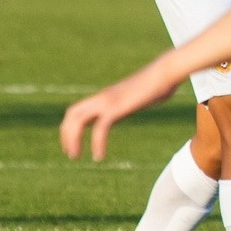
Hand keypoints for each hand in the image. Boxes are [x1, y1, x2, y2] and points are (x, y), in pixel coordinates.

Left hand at [61, 62, 180, 162]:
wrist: (164, 73)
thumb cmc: (159, 84)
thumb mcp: (140, 97)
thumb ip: (134, 102)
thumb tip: (139, 105)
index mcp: (105, 96)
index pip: (77, 110)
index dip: (69, 127)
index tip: (71, 143)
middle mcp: (102, 98)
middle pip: (72, 114)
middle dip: (66, 134)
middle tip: (70, 154)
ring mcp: (107, 101)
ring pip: (78, 120)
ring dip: (73, 139)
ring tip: (75, 156)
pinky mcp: (116, 108)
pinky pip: (99, 128)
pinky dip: (96, 143)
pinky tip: (98, 156)